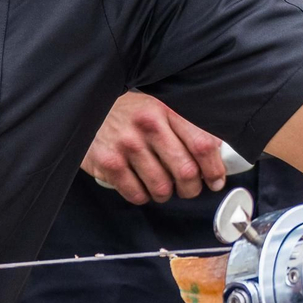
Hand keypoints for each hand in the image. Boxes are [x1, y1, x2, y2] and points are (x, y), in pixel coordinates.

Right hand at [82, 92, 227, 204]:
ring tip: (161, 185)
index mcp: (166, 110)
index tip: (216, 179)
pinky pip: (137, 195)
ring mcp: (127, 145)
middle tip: (189, 187)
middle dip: (192, 188)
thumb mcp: (158, 107)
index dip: (214, 167)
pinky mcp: (109, 163)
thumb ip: (185, 125)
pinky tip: (140, 184)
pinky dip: (143, 196)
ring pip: (162, 188)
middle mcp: (148, 125)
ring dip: (166, 194)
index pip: (202, 143)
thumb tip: (217, 152)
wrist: (85, 108)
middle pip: (186, 171)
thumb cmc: (127, 112)